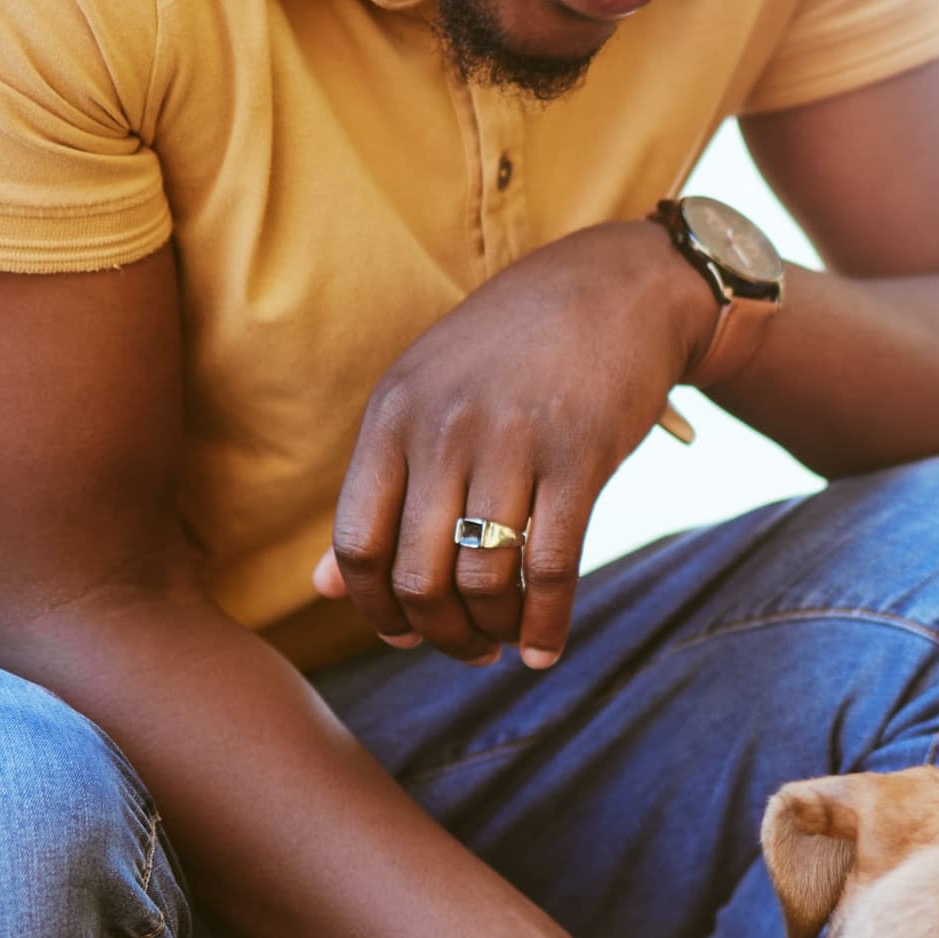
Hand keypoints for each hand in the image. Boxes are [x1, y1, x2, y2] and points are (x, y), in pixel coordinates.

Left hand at [312, 223, 712, 667]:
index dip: (374, 609)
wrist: (615, 286)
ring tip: (505, 644)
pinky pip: (552, 567)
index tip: (404, 635)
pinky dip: (548, 625)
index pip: (357, 543)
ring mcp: (514, 441)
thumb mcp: (426, 398)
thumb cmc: (512, 350)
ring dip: (492, 633)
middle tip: (465, 651)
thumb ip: (377, 488)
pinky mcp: (581, 456)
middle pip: (417, 577)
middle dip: (439, 635)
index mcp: (393, 415)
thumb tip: (323, 589)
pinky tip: (547, 648)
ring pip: (482, 580)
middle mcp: (444, 429)